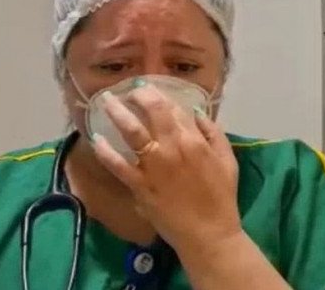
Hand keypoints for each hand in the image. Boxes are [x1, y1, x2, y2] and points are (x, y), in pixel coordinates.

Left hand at [91, 83, 241, 251]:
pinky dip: (105, 151)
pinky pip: (117, 164)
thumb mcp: (227, 160)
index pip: (172, 108)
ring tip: (106, 100)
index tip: (147, 90)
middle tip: (127, 90)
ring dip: (117, 112)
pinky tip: (96, 139)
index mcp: (192, 139)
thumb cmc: (220, 197)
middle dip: (137, 95)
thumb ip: (212, 133)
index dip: (158, 95)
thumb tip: (196, 111)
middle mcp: (171, 146)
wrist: (209, 234)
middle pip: (151, 111)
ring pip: (131, 131)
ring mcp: (153, 165)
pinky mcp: (139, 184)